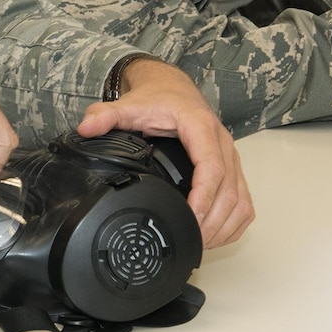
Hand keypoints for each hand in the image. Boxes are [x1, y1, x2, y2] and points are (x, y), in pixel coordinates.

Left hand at [78, 59, 253, 248]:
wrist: (173, 89)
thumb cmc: (157, 99)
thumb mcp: (129, 105)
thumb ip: (106, 115)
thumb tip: (87, 127)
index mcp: (201, 127)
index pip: (211, 166)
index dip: (204, 197)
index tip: (190, 217)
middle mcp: (223, 143)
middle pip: (229, 190)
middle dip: (212, 220)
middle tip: (190, 239)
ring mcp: (231, 157)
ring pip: (240, 199)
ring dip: (225, 225)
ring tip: (201, 242)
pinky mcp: (233, 168)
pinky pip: (244, 200)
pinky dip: (234, 222)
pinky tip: (216, 235)